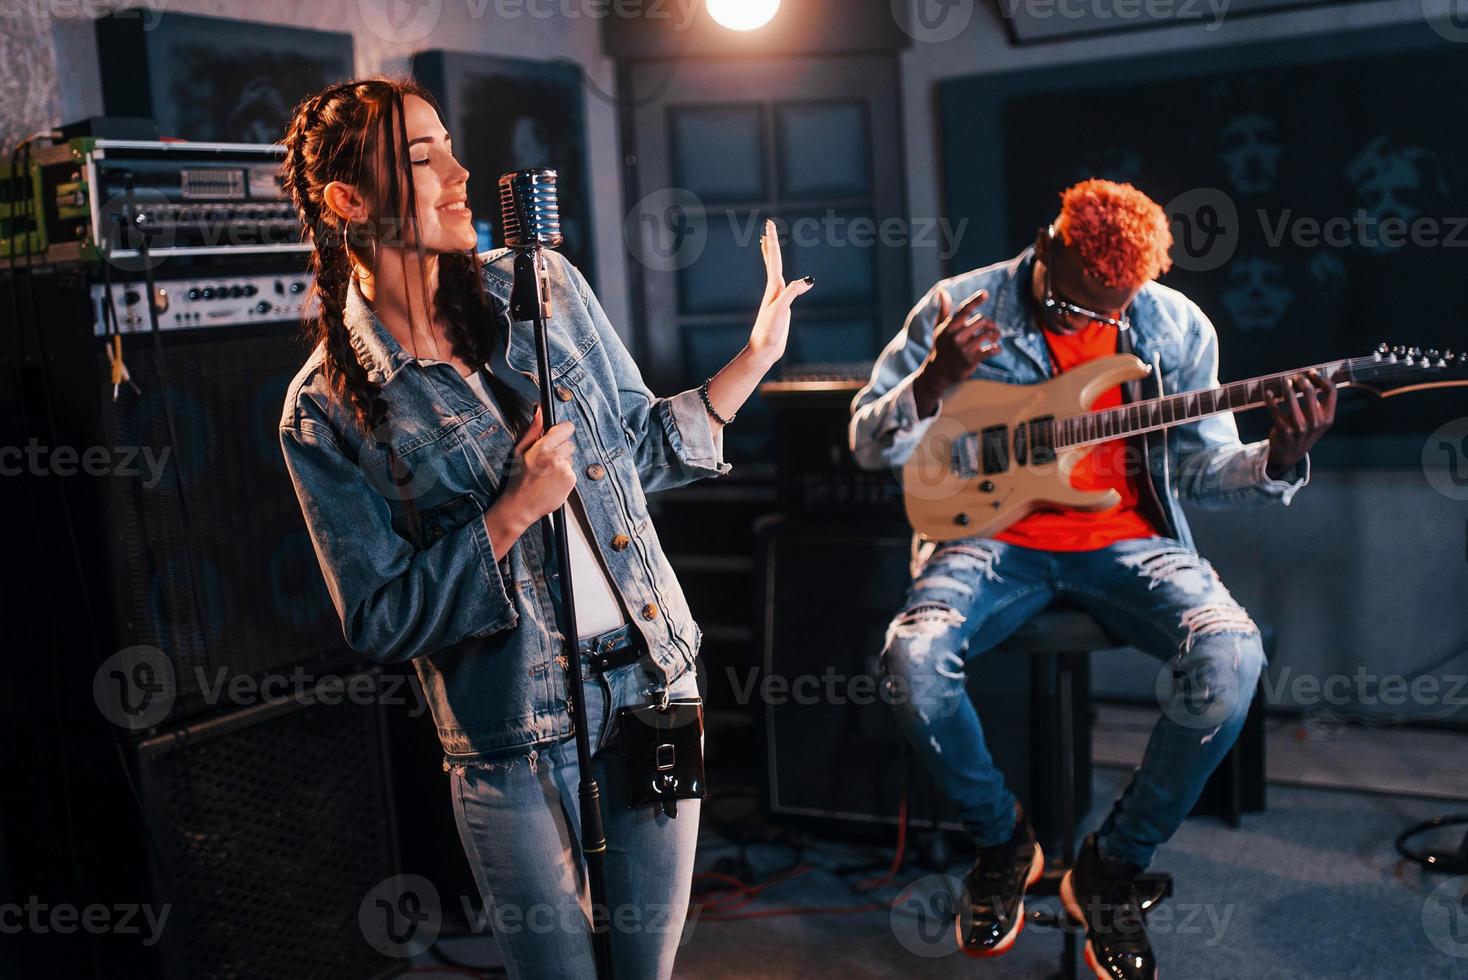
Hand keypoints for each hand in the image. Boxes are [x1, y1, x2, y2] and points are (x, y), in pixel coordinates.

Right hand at [502, 406, 576, 526]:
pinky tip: (551, 482)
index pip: (566, 428)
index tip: (559, 434)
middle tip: (546, 460)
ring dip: (562, 463)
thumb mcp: (519, 451)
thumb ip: (533, 430)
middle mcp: (555, 458)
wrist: (520, 506)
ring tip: (547, 473)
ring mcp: (565, 470)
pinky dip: (564, 476)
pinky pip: (572, 472)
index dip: (563, 430)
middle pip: (570, 444)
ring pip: (571, 459)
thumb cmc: (517, 477)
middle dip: (561, 449)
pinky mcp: (570, 482)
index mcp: (542, 448)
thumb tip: (540, 411)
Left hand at [747, 219, 815, 368]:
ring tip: (769, 245)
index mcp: (774, 287)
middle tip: (768, 227)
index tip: (769, 224)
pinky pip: (784, 286)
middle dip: (771, 244)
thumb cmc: (769, 332)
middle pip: (772, 261)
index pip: (774, 258)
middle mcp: (774, 289)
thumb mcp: (781, 311)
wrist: (763, 351)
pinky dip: (785, 276)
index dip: (773, 241)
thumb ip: (792, 294)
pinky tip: (787, 279)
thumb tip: (807, 280)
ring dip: (772, 257)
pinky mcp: (781, 308)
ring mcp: (777, 298)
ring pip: (774, 271)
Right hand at [913, 287, 1001, 417]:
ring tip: (996, 337)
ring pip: (987, 334)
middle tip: (992, 328)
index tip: (985, 293)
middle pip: (981, 320)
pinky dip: (997, 348)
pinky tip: (996, 348)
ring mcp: (963, 349)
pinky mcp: (971, 360)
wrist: (937, 373)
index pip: (964, 310)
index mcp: (949, 327)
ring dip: (995, 334)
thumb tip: (942, 291)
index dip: (975, 300)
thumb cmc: (940, 348)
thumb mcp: (939, 329)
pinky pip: (990, 351)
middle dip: (990, 323)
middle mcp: (955, 337)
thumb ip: (944, 310)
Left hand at [1263, 370, 1335, 478]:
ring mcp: (1299, 427)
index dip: (1321, 378)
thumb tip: (1312, 377)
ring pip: (1291, 398)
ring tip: (1285, 381)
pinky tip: (1269, 393)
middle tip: (1295, 377)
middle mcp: (1315, 423)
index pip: (1331, 392)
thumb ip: (1319, 404)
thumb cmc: (1304, 431)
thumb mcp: (1318, 421)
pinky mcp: (1283, 430)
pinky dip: (1270, 399)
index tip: (1312, 372)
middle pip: (1310, 392)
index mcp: (1327, 418)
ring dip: (1287, 386)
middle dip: (1302, 380)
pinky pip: (1275, 409)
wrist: (1291, 454)